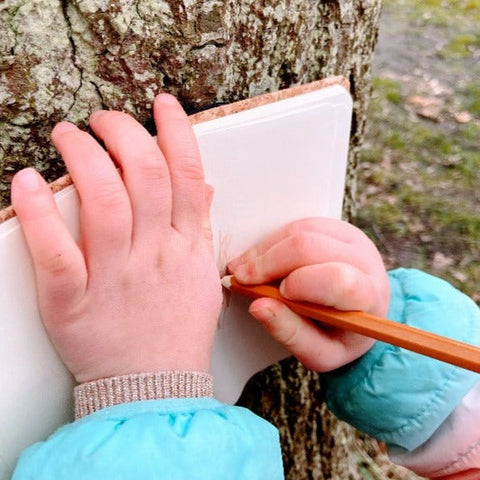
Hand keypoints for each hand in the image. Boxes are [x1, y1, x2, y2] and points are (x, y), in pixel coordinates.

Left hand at [11, 94, 221, 382]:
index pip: (188, 177)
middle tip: (104, 119)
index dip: (177, 133)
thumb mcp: (202, 277)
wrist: (154, 386)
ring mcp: (113, 278)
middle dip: (124, 133)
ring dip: (84, 157)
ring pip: (102, 203)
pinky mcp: (72, 303)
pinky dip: (38, 214)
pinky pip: (55, 253)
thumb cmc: (177, 331)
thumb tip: (203, 187)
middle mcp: (153, 255)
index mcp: (186, 248)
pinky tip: (28, 182)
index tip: (162, 104)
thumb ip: (201, 227)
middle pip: (145, 176)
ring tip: (68, 134)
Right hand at [227, 217, 389, 371]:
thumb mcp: (319, 353)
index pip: (337, 280)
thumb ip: (290, 333)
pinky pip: (300, 224)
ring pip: (301, 231)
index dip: (299, 283)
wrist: (362, 314)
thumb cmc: (339, 336)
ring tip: (243, 269)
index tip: (267, 296)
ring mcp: (353, 239)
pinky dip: (273, 241)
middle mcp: (366, 261)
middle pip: (310, 247)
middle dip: (268, 262)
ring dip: (265, 249)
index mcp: (368, 297)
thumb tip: (258, 307)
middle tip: (240, 278)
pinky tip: (259, 258)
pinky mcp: (338, 228)